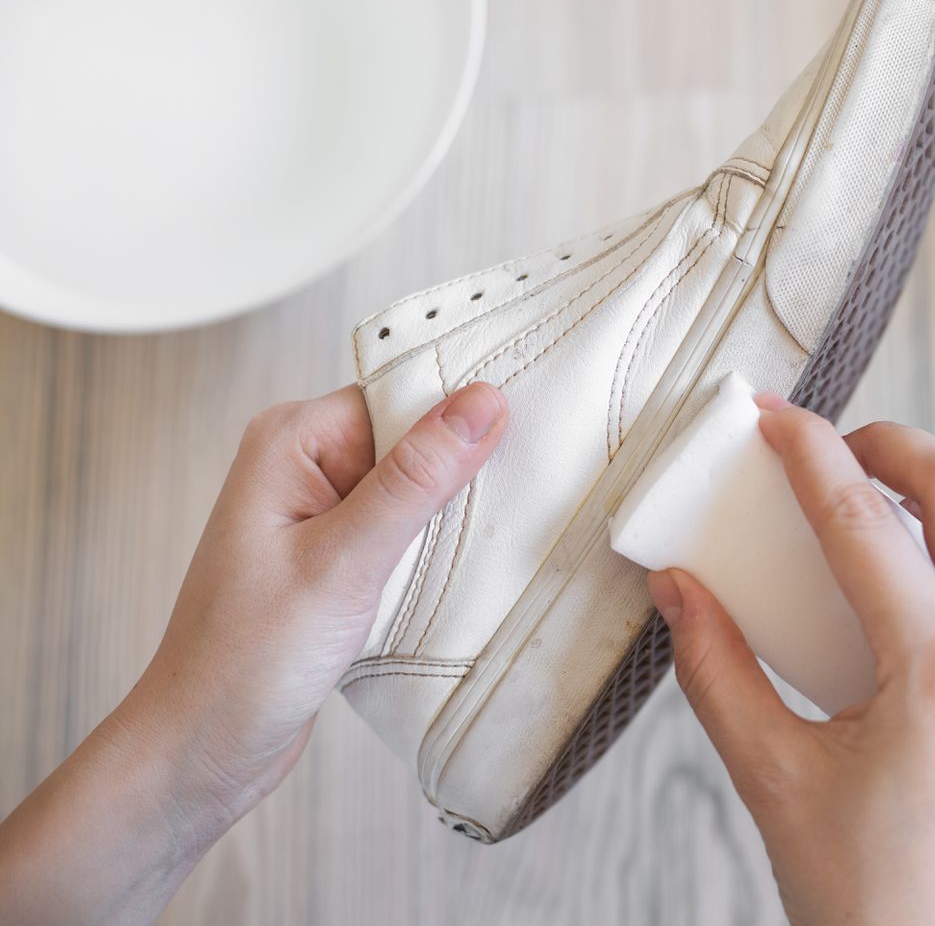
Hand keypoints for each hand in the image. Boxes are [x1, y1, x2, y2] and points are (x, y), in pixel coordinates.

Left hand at [0, 382, 507, 924]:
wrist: (204, 751)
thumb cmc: (244, 663)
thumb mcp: (344, 564)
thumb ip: (416, 480)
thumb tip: (481, 403)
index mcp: (289, 441)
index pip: (402, 393)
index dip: (461, 416)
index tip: (522, 436)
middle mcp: (302, 464)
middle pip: (415, 435)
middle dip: (462, 470)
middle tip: (508, 506)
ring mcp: (320, 511)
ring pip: (417, 485)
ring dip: (452, 516)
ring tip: (479, 548)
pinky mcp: (337, 554)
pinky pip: (406, 527)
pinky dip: (436, 548)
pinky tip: (454, 575)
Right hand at [647, 397, 934, 925]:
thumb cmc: (871, 902)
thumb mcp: (771, 779)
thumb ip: (717, 669)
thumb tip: (679, 589)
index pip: (860, 519)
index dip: (805, 451)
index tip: (770, 416)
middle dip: (889, 444)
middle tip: (827, 449)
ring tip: (884, 499)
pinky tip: (931, 568)